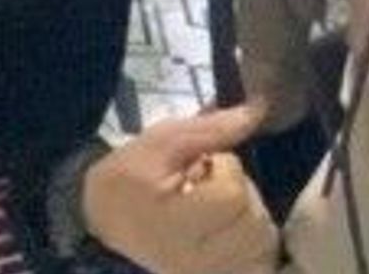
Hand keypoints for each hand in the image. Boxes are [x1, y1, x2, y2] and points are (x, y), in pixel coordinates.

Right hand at [83, 106, 277, 273]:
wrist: (106, 219)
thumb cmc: (132, 176)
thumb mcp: (160, 141)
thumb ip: (212, 127)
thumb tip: (259, 109)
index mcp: (171, 223)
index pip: (233, 195)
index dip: (225, 169)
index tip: (202, 167)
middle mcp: (193, 260)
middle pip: (254, 217)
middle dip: (241, 192)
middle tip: (210, 188)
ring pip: (263, 238)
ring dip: (251, 214)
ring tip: (218, 210)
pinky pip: (262, 262)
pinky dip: (256, 242)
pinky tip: (231, 230)